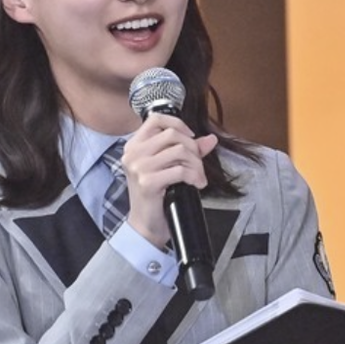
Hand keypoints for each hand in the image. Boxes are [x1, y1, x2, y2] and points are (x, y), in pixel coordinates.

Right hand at [120, 113, 217, 246]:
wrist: (146, 225)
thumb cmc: (156, 196)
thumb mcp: (169, 168)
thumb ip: (187, 151)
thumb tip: (210, 139)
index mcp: (134, 146)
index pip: (156, 119)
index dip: (178, 124)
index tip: (190, 137)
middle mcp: (133, 153)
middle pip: (172, 134)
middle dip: (192, 148)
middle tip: (197, 165)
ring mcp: (139, 167)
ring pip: (179, 151)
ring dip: (195, 164)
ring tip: (197, 177)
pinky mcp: (148, 182)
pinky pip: (180, 170)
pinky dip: (194, 176)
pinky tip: (196, 184)